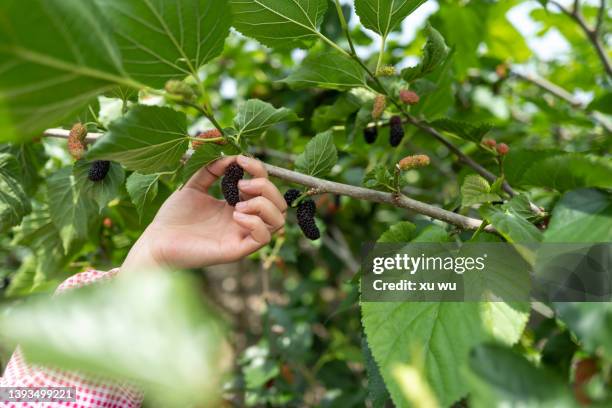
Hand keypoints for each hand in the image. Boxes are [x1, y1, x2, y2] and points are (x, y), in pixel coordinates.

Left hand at [121, 155, 286, 270]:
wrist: (155, 241)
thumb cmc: (173, 217)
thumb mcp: (193, 185)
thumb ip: (210, 170)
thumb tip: (231, 157)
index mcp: (238, 207)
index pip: (266, 188)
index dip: (259, 170)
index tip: (240, 160)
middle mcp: (245, 222)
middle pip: (280, 205)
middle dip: (266, 188)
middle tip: (240, 185)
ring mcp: (242, 237)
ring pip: (279, 222)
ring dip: (263, 205)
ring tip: (238, 204)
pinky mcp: (236, 251)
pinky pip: (263, 239)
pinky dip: (255, 223)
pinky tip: (235, 216)